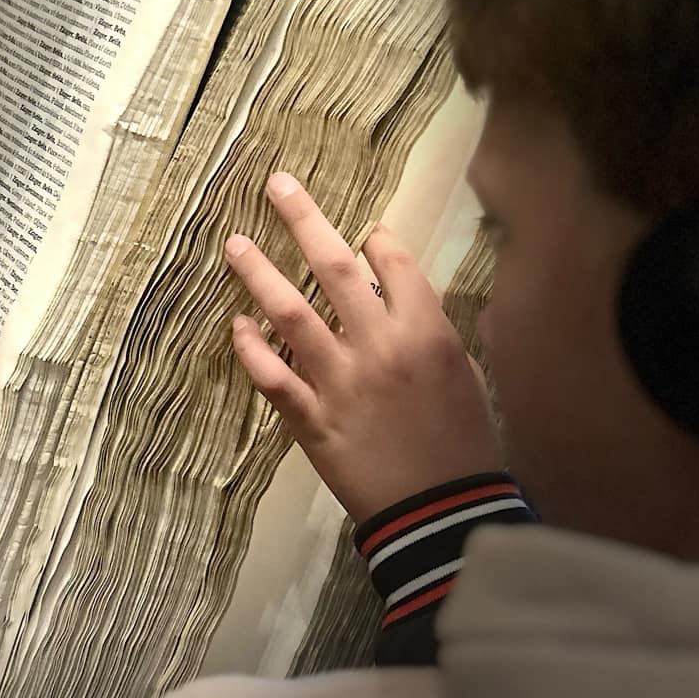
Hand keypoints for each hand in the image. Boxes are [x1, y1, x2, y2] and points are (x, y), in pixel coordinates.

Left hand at [224, 172, 500, 522]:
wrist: (444, 513)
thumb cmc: (465, 445)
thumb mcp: (463, 374)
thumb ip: (428, 329)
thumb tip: (394, 292)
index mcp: (426, 332)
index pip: (392, 262)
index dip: (374, 238)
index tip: (362, 229)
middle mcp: (380, 346)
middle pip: (334, 268)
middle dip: (302, 219)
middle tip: (275, 184)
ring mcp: (341, 382)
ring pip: (290, 314)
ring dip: (258, 274)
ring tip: (234, 243)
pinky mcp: (313, 420)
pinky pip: (272, 377)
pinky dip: (251, 349)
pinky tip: (236, 325)